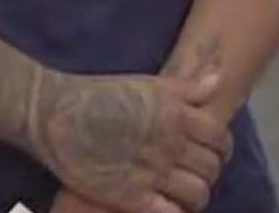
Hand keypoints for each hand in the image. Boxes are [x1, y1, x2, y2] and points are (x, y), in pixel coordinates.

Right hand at [30, 70, 231, 212]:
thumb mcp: (148, 83)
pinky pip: (170, 212)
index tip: (213, 154)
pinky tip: (167, 208)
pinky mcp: (131, 196)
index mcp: (178, 116)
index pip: (219, 139)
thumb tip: (218, 79)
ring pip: (197, 193)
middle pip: (211, 167)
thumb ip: (186, 88)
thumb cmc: (101, 94)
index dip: (221, 149)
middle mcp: (171, 144)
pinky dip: (175, 212)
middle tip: (197, 175)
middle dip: (209, 173)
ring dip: (196, 196)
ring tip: (184, 196)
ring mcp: (152, 172)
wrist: (57, 114)